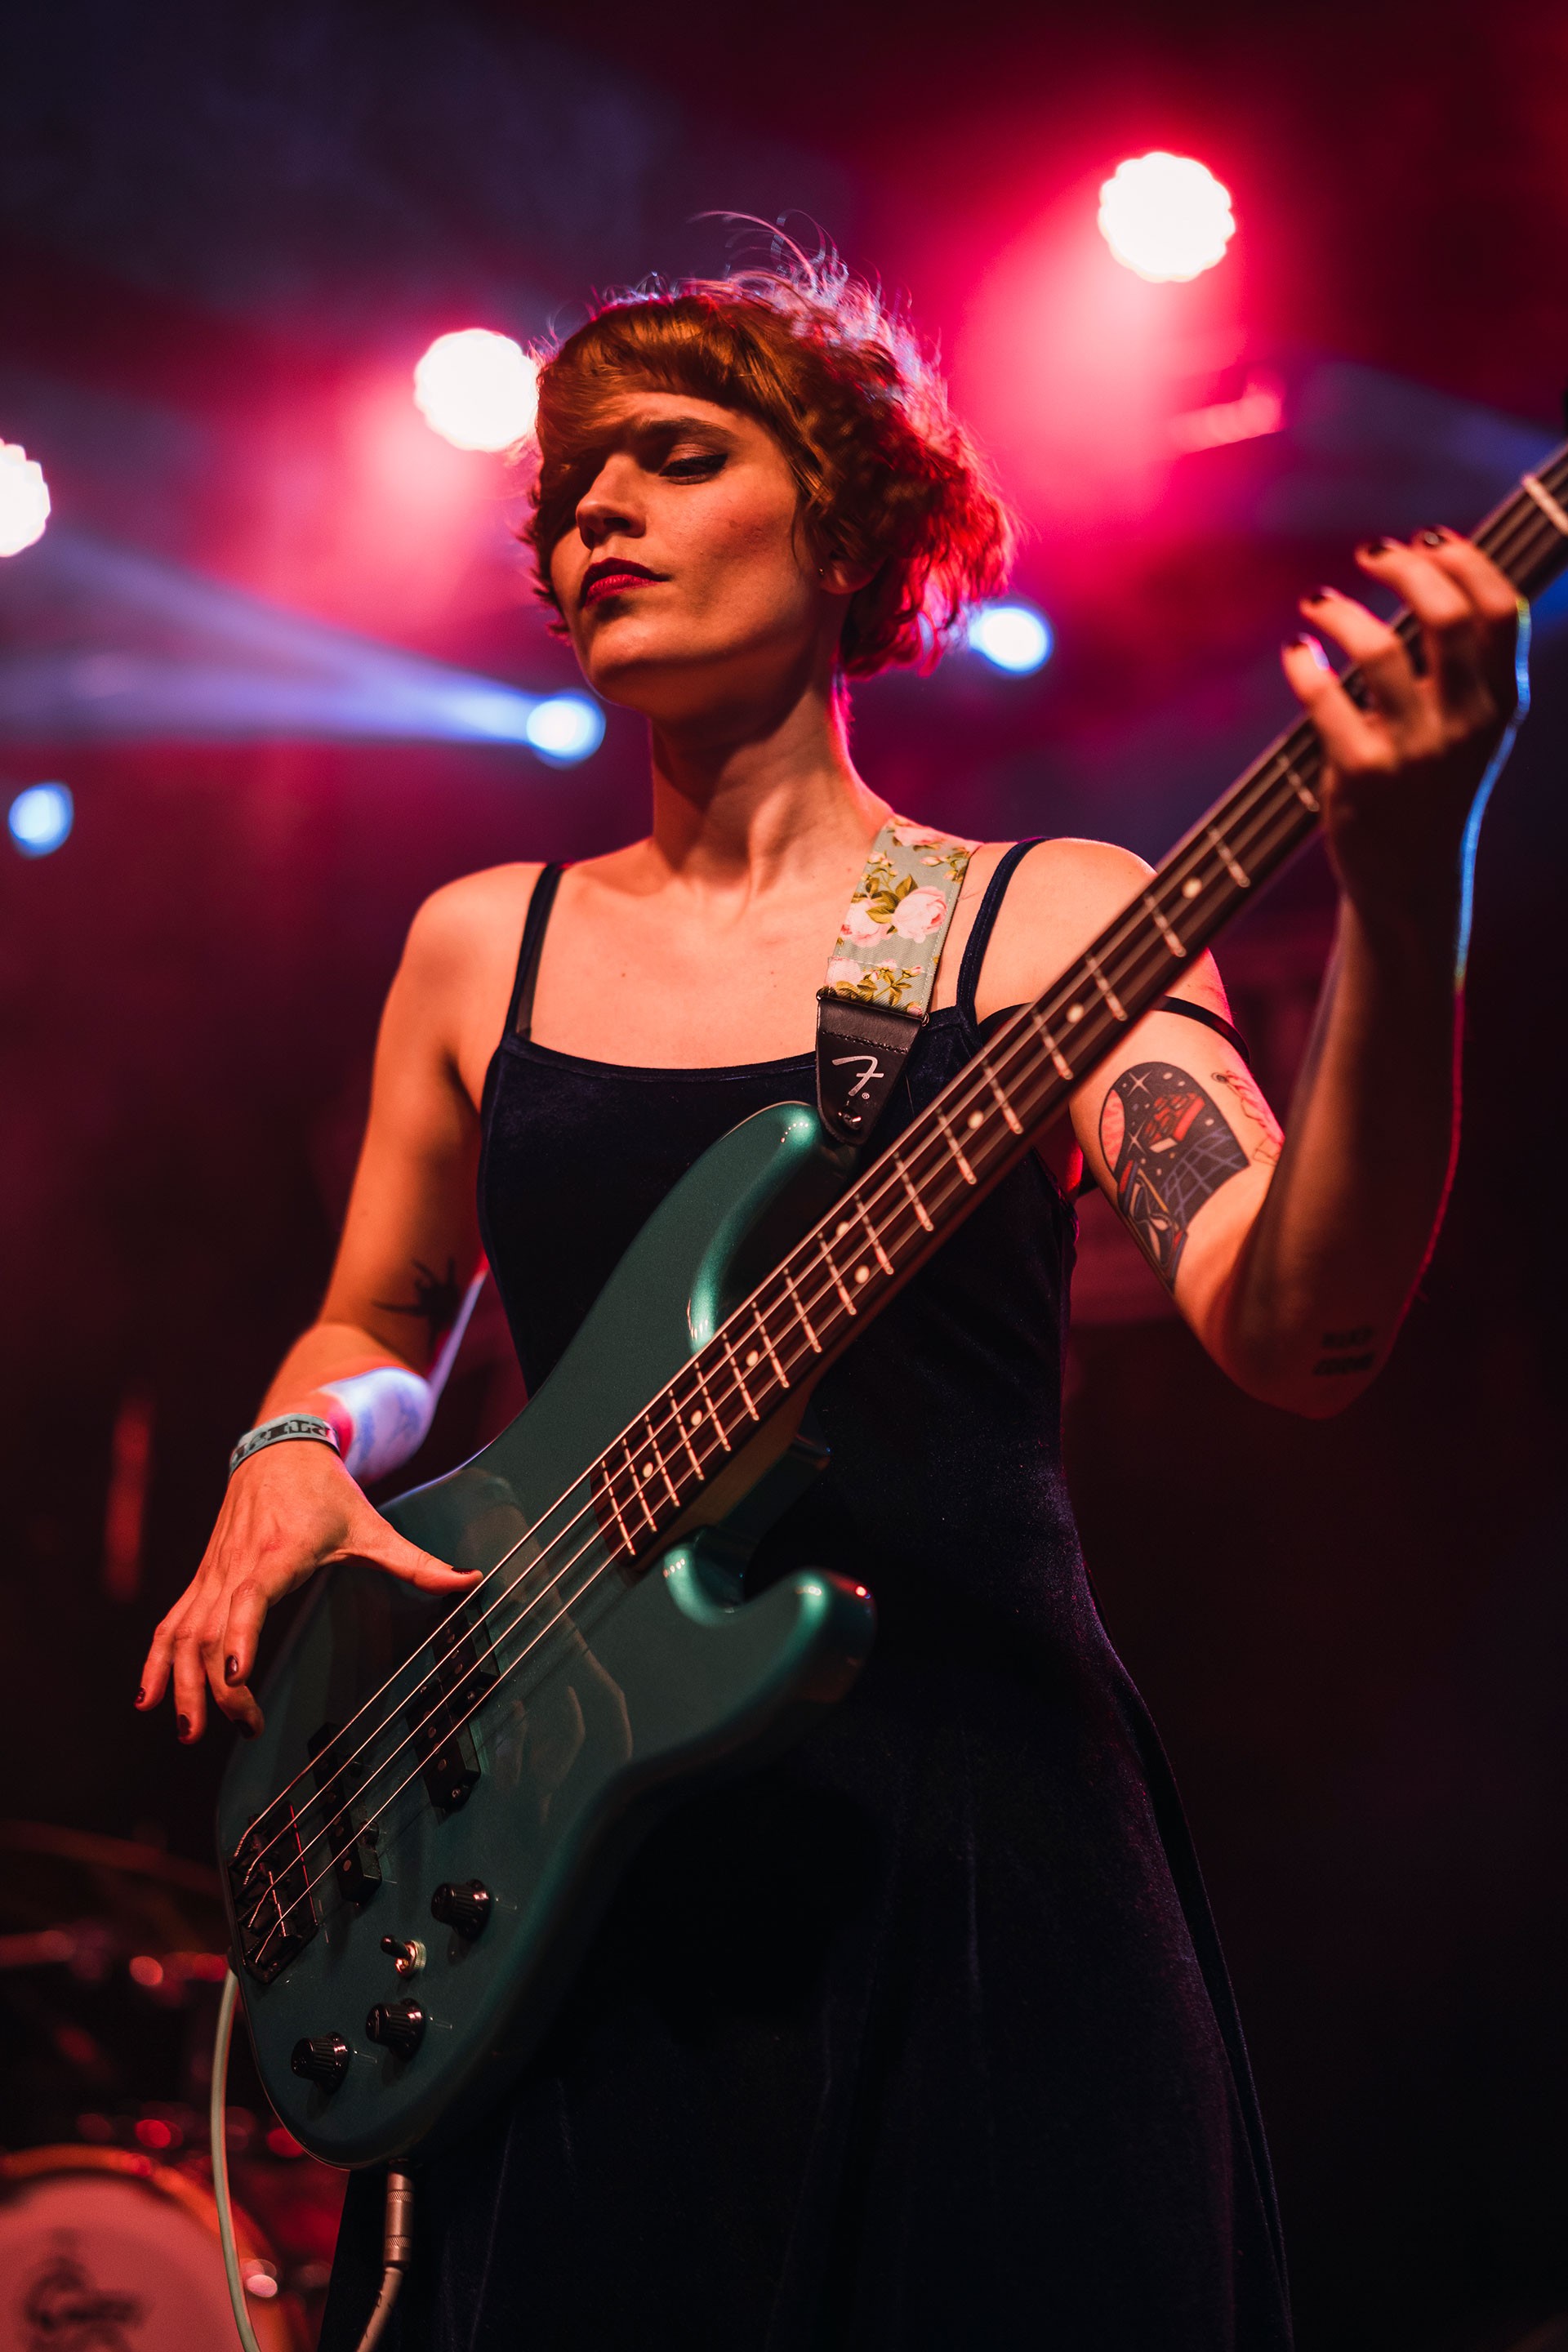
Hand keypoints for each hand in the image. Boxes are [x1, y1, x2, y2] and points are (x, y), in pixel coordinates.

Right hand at [135, 1439, 479, 1741]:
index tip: (238, 1674)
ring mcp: (214, 1572)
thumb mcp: (373, 1526)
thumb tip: (471, 1580)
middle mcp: (238, 1563)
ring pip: (183, 1631)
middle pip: (211, 1629)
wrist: (282, 1446)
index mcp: (281, 1552)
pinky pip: (170, 1622)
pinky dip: (155, 1660)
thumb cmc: (329, 1491)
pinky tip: (147, 1698)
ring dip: (179, 1682)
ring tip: (185, 1731)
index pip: (252, 1597)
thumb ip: (417, 1562)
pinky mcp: (202, 1578)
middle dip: (215, 1685)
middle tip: (238, 1727)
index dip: (241, 1634)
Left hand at [1281, 530, 1523, 936]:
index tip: (1428, 539)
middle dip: (1406, 568)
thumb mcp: (1471, 730)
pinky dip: (1306, 664)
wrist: (1412, 884)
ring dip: (1343, 611)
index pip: (1500, 608)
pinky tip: (1297, 652)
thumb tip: (1432, 576)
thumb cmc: (1433, 792)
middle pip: (1448, 615)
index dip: (1465, 559)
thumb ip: (1463, 667)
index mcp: (1501, 703)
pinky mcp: (1363, 776)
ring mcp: (1415, 751)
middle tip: (1371, 555)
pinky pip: (1326, 699)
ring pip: (1380, 650)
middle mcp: (1466, 722)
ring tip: (1320, 604)